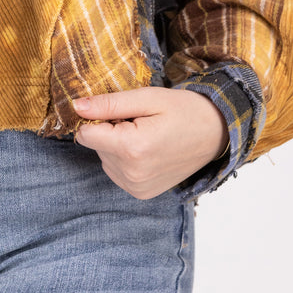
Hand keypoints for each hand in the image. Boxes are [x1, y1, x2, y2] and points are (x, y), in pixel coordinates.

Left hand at [71, 88, 228, 199]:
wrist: (216, 134)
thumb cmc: (183, 110)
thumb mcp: (146, 98)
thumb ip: (108, 104)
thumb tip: (76, 106)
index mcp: (132, 148)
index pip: (85, 134)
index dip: (99, 118)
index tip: (123, 112)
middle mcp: (131, 174)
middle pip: (95, 146)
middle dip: (110, 130)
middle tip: (141, 122)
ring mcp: (137, 188)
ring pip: (104, 158)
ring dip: (117, 145)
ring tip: (147, 135)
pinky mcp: (141, 193)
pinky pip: (115, 171)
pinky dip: (124, 159)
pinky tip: (148, 150)